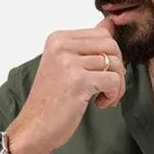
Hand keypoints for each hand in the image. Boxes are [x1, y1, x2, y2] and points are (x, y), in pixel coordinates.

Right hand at [6, 16, 126, 153]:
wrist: (35, 128)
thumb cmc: (51, 103)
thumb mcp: (66, 67)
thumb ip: (87, 47)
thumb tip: (109, 25)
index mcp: (58, 39)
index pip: (101, 34)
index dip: (111, 57)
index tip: (103, 76)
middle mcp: (62, 46)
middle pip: (111, 46)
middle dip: (117, 69)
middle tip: (108, 88)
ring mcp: (70, 63)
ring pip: (115, 64)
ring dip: (116, 86)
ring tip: (104, 98)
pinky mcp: (79, 81)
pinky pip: (113, 80)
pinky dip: (113, 95)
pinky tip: (100, 104)